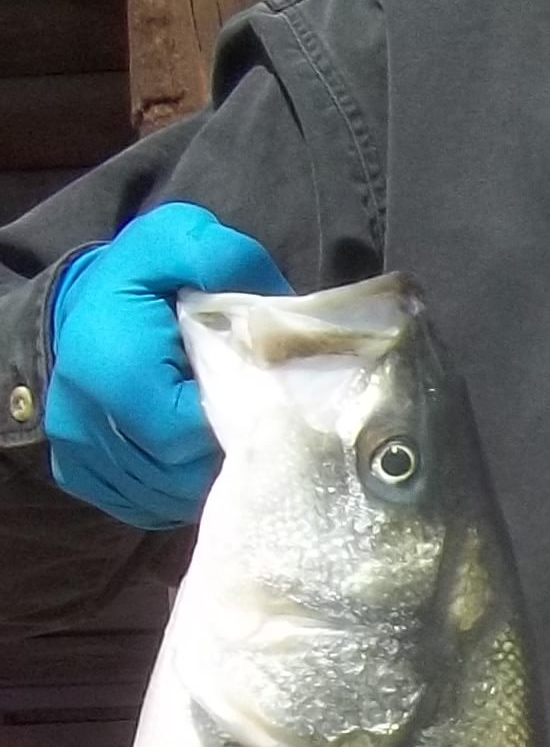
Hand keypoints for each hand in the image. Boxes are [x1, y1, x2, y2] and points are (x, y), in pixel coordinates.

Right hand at [43, 206, 293, 525]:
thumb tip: (273, 302)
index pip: (186, 431)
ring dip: (204, 475)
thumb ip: (221, 259)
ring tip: (223, 435)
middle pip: (180, 473)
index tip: (256, 399)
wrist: (79, 305)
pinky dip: (176, 490)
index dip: (232, 423)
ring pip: (165, 497)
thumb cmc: (138, 276)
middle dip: (226, 452)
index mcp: (112, 367)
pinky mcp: (81, 475)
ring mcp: (81, 454)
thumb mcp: (177, 241)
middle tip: (251, 422)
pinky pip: (143, 505)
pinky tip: (194, 456)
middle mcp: (86, 420)